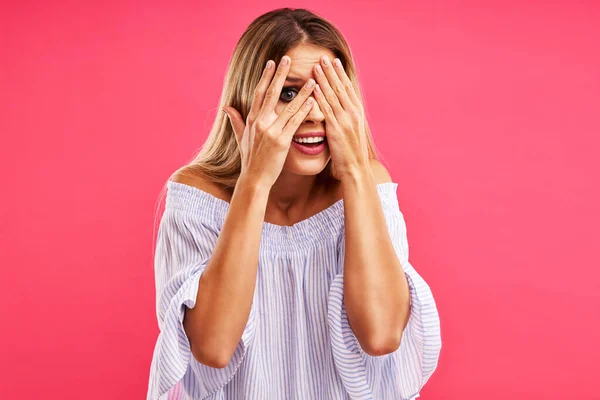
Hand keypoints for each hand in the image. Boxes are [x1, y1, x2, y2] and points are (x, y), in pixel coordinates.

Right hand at [222, 56, 315, 188]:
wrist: (255, 179)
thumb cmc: (250, 160)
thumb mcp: (241, 138)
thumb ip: (236, 121)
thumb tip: (226, 108)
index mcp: (252, 120)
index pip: (259, 92)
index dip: (266, 76)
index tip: (272, 63)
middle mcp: (260, 122)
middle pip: (271, 93)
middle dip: (280, 75)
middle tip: (288, 59)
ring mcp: (271, 131)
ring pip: (288, 107)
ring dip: (302, 92)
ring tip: (312, 80)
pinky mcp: (281, 141)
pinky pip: (295, 122)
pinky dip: (305, 111)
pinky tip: (314, 101)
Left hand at [311, 55, 369, 180]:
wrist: (355, 169)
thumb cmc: (350, 153)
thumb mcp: (351, 131)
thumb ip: (344, 118)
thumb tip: (338, 108)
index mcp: (357, 112)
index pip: (347, 87)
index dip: (340, 73)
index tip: (333, 61)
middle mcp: (353, 113)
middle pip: (340, 87)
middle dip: (331, 71)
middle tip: (322, 57)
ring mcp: (345, 120)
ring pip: (333, 95)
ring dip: (324, 79)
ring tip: (316, 66)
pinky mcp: (336, 129)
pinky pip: (327, 110)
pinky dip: (320, 97)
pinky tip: (314, 88)